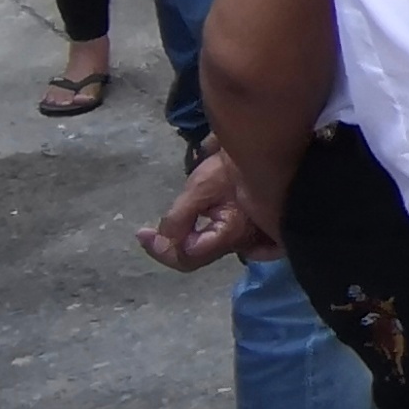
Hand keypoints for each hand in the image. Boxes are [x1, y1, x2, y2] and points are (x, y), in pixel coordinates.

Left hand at [139, 148, 265, 269]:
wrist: (265, 150)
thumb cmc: (234, 167)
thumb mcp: (200, 189)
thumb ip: (179, 220)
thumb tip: (161, 244)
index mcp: (231, 236)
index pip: (187, 258)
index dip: (161, 250)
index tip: (143, 233)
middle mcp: (242, 245)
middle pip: (196, 257)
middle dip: (172, 244)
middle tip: (150, 231)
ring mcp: (248, 240)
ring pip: (205, 249)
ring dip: (183, 240)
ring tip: (169, 224)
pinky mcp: (247, 230)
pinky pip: (216, 241)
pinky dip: (198, 236)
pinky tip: (190, 224)